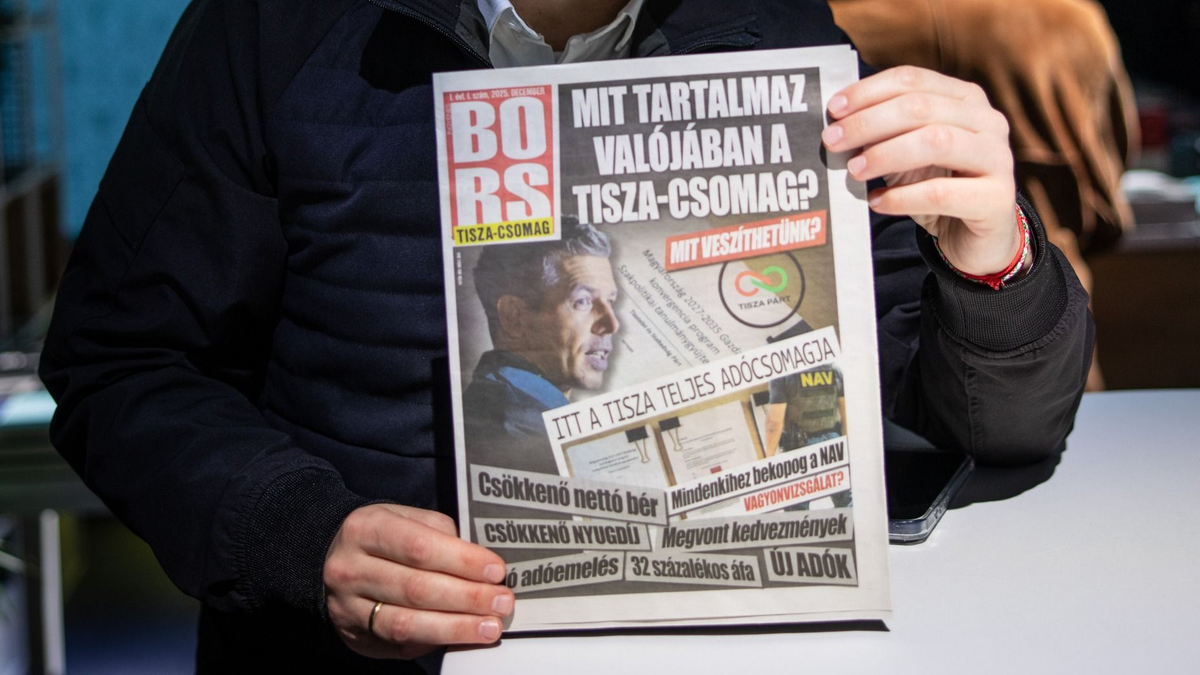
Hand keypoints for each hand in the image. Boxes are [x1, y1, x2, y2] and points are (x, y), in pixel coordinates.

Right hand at [324, 503, 513, 659]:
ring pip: (407, 624)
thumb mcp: (403, 518)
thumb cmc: (380, 537)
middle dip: (467, 598)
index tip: (496, 570)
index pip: (420, 548)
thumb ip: (440, 533)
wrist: (327, 560)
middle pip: (416, 589)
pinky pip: (400, 645)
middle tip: (502, 602)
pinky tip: (462, 637)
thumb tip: (482, 562)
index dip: (462, 561)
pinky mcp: (356, 636)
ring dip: (456, 628)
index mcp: (366, 529)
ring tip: (490, 627)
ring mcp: (349, 607)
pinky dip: (436, 641)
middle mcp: (351, 569)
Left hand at [822, 66, 1018, 275]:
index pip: (912, 79)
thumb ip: (882, 133)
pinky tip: (877, 202)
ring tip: (854, 171)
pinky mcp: (996, 199)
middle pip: (920, 107)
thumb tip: (836, 124)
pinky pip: (941, 193)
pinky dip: (902, 197)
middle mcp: (987, 121)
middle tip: (832, 141)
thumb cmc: (938, 187)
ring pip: (936, 142)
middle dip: (868, 122)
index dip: (869, 91)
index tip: (833, 109)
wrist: (977, 238)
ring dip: (885, 154)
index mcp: (965, 99)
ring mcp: (998, 158)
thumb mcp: (906, 154)